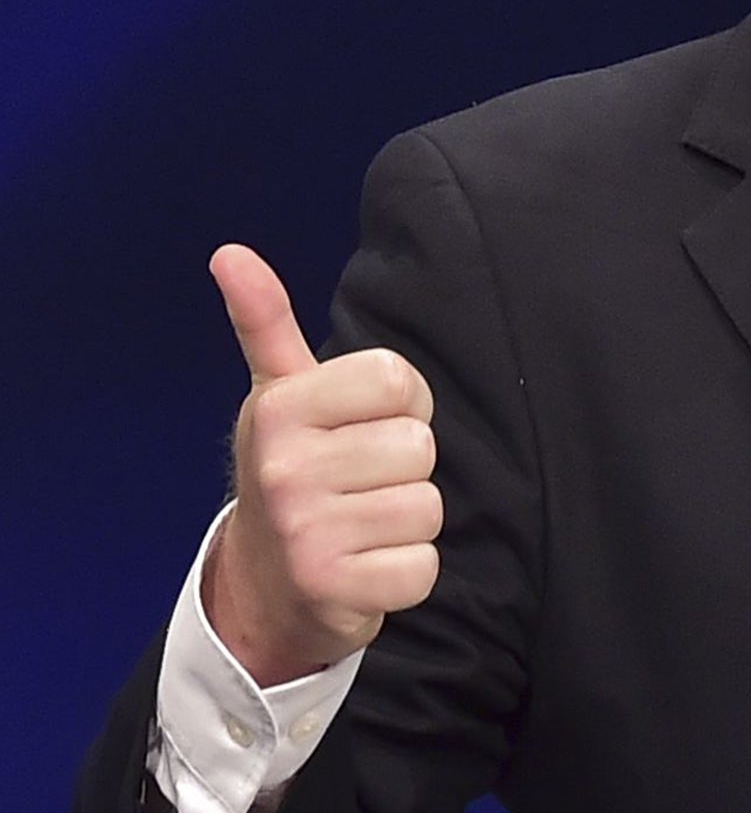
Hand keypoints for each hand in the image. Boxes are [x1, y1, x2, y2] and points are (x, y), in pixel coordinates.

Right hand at [201, 244, 442, 685]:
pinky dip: (407, 571)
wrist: (264, 585)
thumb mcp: (279, 395)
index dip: (402, 402)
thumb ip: (266, 321)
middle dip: (405, 467)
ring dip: (408, 521)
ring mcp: (307, 533)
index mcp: (280, 409)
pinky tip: (369, 566)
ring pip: (428, 506)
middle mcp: (287, 468)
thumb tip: (230, 252)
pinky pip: (423, 567)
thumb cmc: (294, 471)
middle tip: (363, 483)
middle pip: (419, 445)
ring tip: (365, 524)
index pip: (397, 379)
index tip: (367, 424)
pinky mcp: (334, 590)